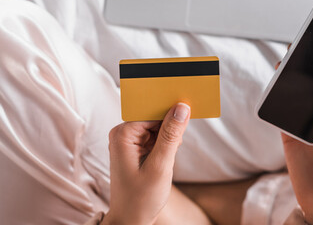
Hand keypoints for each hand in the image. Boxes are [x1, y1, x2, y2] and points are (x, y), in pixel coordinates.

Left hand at [102, 103, 190, 224]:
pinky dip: (166, 142)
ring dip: (170, 134)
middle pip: (154, 116)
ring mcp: (128, 142)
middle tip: (187, 125)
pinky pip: (155, 137)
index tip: (190, 99)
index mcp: (123, 134)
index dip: (171, 106)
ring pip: (157, 127)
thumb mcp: (160, 166)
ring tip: (172, 152)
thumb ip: (171, 136)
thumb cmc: (140, 199)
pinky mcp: (135, 150)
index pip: (151, 110)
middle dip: (172, 120)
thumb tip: (182, 108)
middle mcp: (122, 134)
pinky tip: (170, 154)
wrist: (130, 221)